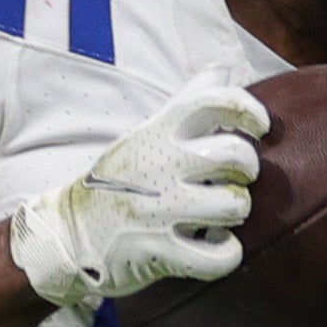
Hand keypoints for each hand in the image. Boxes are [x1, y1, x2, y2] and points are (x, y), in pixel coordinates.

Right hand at [8, 79, 268, 306]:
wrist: (67, 233)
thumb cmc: (121, 180)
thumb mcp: (145, 133)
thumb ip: (187, 101)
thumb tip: (221, 69)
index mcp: (158, 132)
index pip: (215, 102)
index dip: (249, 110)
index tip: (259, 127)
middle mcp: (159, 165)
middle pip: (236, 156)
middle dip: (246, 172)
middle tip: (232, 180)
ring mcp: (158, 210)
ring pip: (234, 205)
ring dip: (235, 213)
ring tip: (218, 214)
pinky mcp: (159, 252)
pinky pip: (219, 257)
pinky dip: (225, 254)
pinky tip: (212, 245)